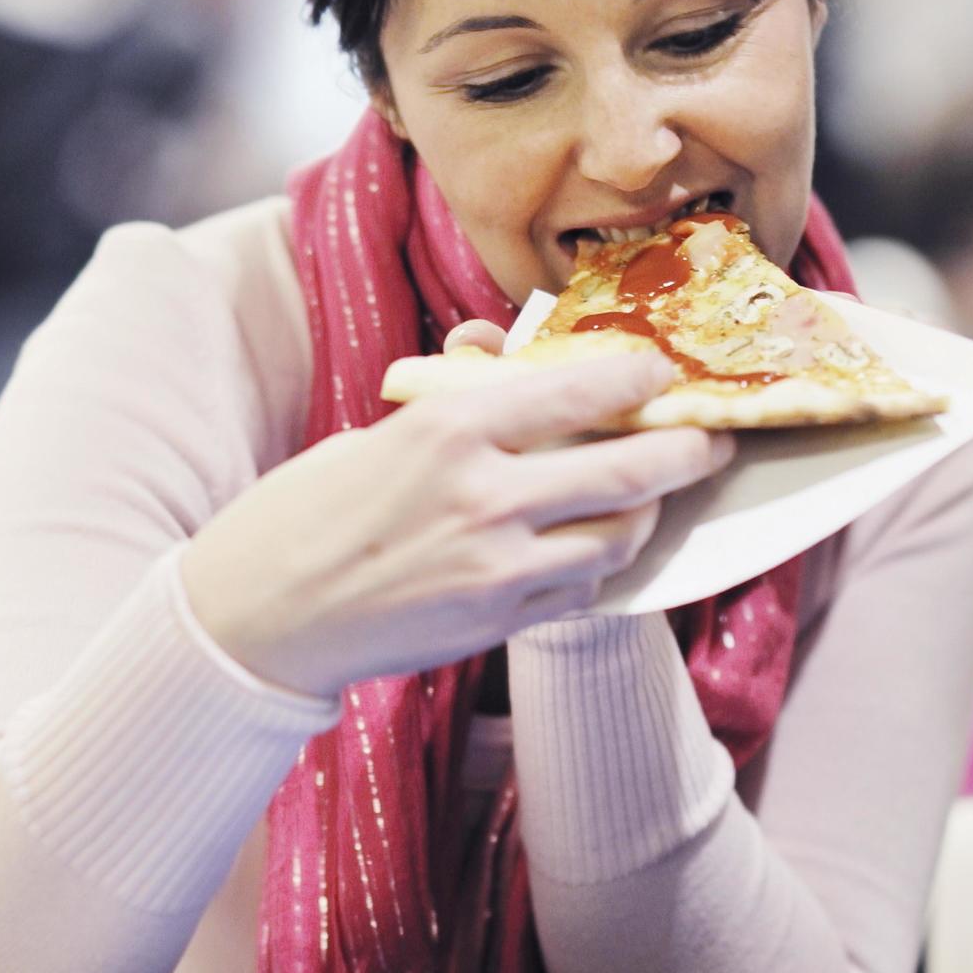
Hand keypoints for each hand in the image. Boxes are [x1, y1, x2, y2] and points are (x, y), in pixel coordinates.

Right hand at [180, 342, 732, 697]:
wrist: (260, 615)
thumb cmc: (308, 510)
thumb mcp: (380, 431)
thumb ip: (458, 397)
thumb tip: (507, 351)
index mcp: (451, 426)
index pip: (581, 389)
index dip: (641, 380)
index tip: (665, 374)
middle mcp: (487, 494)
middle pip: (630, 469)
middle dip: (688, 453)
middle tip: (712, 440)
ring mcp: (498, 565)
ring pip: (618, 537)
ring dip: (646, 514)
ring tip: (650, 496)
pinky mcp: (498, 620)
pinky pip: (583, 588)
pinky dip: (599, 563)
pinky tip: (592, 545)